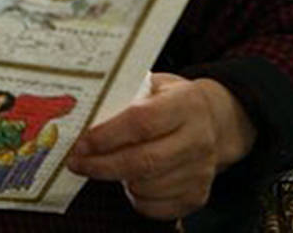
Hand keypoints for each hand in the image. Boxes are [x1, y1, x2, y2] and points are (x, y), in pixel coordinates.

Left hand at [66, 73, 256, 220]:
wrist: (216, 122)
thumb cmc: (173, 101)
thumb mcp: (155, 85)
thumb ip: (127, 96)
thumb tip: (84, 110)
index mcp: (186, 104)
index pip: (142, 122)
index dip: (107, 135)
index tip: (82, 142)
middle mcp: (198, 139)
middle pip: (144, 161)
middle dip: (102, 165)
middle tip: (77, 162)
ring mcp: (201, 171)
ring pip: (148, 187)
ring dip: (119, 180)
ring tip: (107, 166)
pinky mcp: (197, 195)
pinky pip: (156, 207)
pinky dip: (136, 198)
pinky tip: (130, 181)